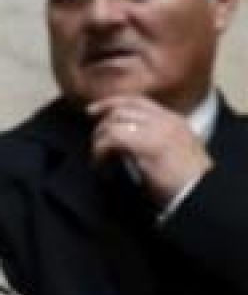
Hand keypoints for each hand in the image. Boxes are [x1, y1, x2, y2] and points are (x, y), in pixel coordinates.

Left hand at [88, 95, 211, 205]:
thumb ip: (154, 139)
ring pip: (113, 123)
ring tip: (99, 159)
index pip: (137, 101)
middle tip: (94, 140)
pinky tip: (102, 166)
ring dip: (99, 141)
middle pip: (122, 108)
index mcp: (174, 120)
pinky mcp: (148, 145)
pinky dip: (100, 152)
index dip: (111, 103)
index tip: (93, 110)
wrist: (201, 194)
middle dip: (101, 123)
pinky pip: (112, 139)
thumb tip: (122, 140)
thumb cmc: (186, 181)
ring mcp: (158, 130)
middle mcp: (166, 120)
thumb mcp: (174, 151)